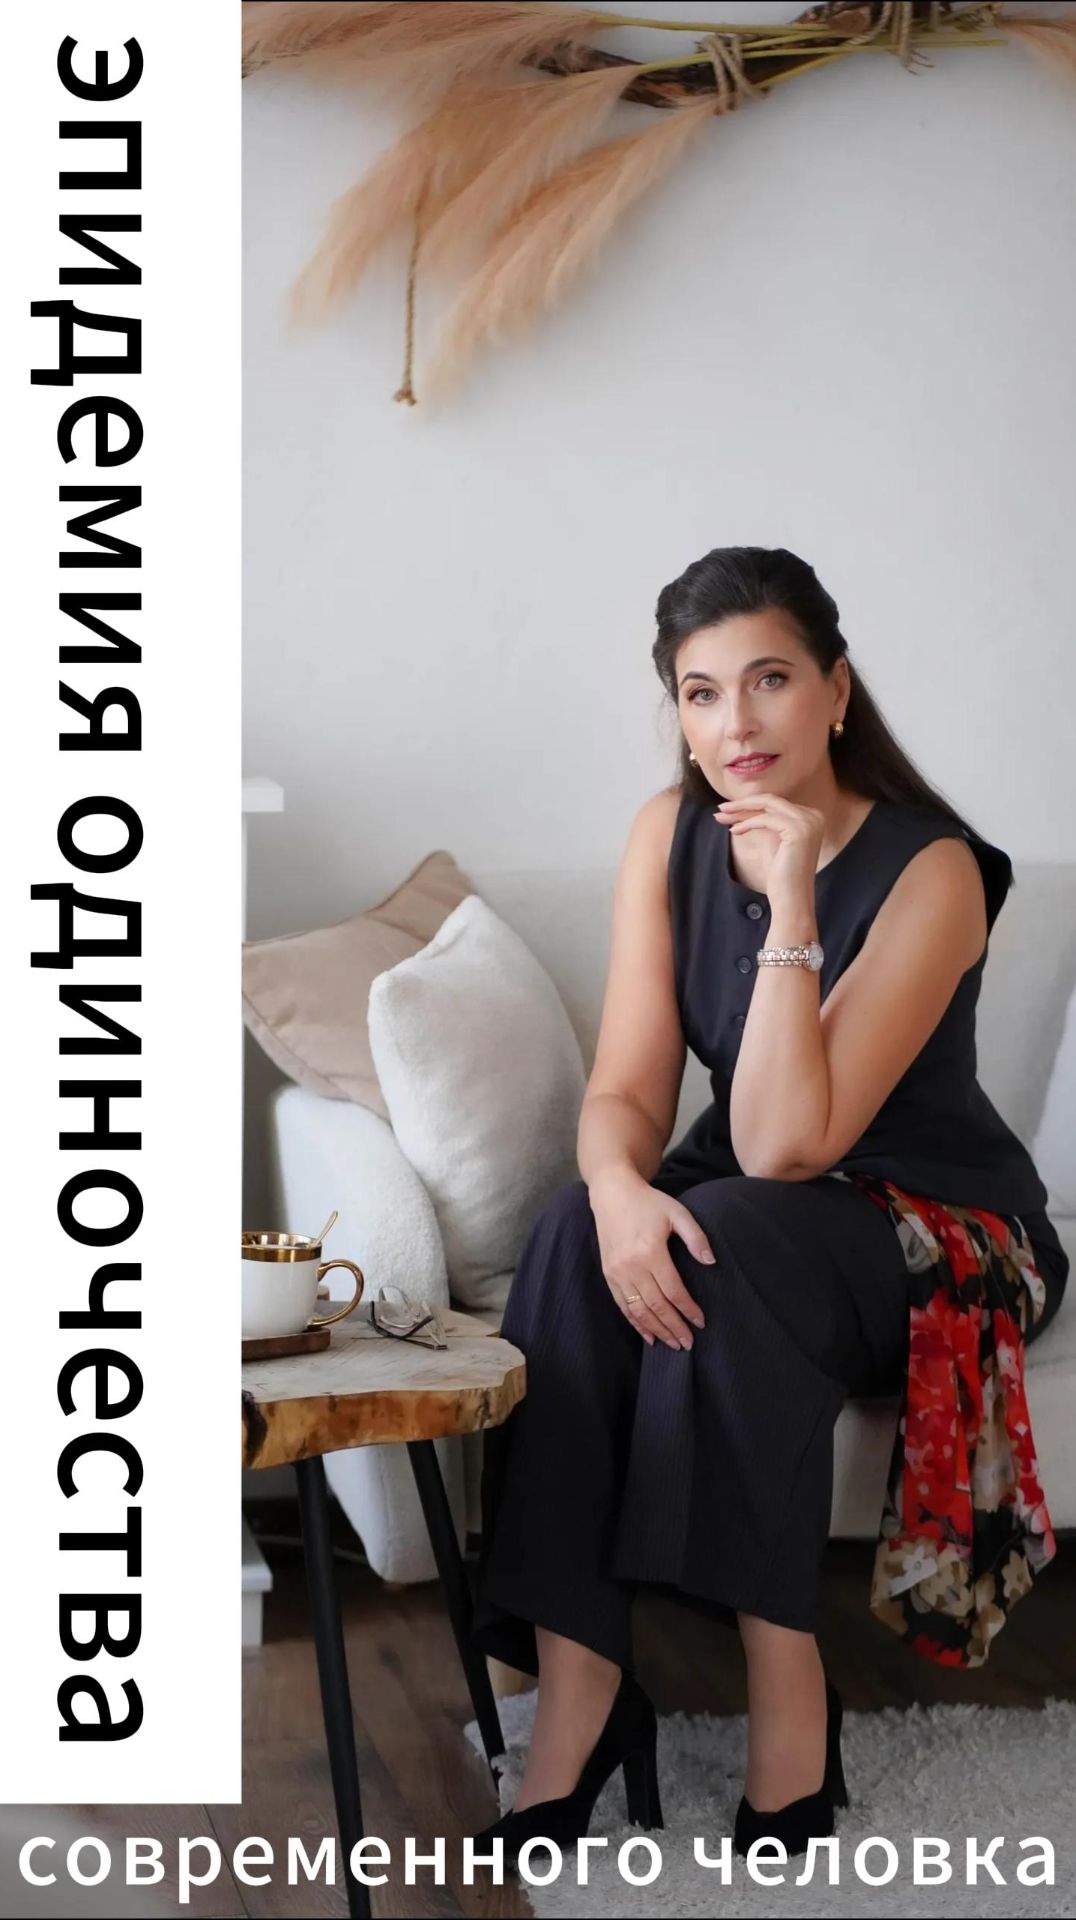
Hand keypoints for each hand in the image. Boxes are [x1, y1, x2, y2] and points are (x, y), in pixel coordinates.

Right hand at [588, 1170, 711, 1349]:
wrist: (612, 1193)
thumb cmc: (648, 1202)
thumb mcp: (677, 1212)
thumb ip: (696, 1237)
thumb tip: (711, 1262)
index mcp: (650, 1251)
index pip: (673, 1290)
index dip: (688, 1309)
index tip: (701, 1322)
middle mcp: (631, 1266)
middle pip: (656, 1306)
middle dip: (674, 1327)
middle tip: (689, 1343)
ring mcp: (616, 1272)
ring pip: (638, 1310)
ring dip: (656, 1330)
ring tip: (672, 1344)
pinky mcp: (608, 1274)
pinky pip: (622, 1306)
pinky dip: (635, 1323)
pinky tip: (648, 1335)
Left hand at [714, 791, 824, 900]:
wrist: (791, 900)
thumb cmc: (780, 875)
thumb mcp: (771, 841)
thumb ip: (765, 821)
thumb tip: (742, 806)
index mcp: (811, 817)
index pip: (775, 804)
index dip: (749, 806)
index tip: (727, 812)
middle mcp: (814, 816)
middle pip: (771, 800)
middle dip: (742, 804)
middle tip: (720, 809)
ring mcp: (808, 822)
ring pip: (767, 805)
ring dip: (740, 811)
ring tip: (720, 818)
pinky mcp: (799, 830)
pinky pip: (765, 818)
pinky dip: (747, 823)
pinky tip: (734, 831)